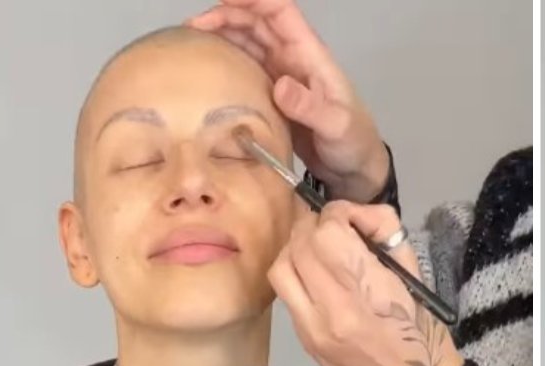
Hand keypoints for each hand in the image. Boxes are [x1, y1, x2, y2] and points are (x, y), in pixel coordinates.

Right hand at [188, 0, 389, 201]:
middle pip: (255, 22)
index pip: (280, 11)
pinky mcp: (270, 95)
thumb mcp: (337, 126)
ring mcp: (280, 75)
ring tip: (189, 42)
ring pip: (246, 42)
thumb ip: (311, 107)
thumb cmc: (354, 142)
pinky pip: (243, 68)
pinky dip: (224, 61)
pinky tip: (204, 68)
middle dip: (225, 16)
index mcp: (309, 55)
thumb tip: (280, 86)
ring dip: (220, 36)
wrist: (355, 170)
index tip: (223, 0)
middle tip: (192, 28)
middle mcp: (292, 58)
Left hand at [269, 201, 463, 365]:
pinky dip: (296, 275)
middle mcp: (334, 309)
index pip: (328, 231)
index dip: (337, 214)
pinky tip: (316, 279)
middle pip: (300, 244)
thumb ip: (384, 232)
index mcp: (369, 291)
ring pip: (281, 268)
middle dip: (316, 227)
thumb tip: (357, 214)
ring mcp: (312, 328)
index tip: (350, 220)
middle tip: (333, 230)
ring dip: (296, 250)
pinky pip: (285, 294)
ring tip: (317, 252)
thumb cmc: (421, 329)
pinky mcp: (303, 339)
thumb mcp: (414, 273)